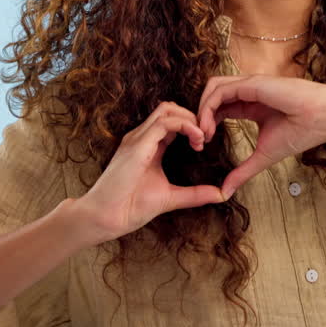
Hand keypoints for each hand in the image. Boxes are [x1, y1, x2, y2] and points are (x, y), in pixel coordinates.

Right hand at [72, 101, 223, 245]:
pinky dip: (185, 125)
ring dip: (190, 119)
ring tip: (201, 139)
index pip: (171, 121)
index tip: (203, 143)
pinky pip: (165, 123)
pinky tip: (196, 140)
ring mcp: (137, 138)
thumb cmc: (130, 208)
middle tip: (205, 138)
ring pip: (167, 109)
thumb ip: (195, 194)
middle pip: (170, 108)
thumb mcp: (171, 198)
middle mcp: (140, 137)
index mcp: (147, 145)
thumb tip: (220, 194)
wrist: (105, 218)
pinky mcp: (137, 145)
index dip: (191, 125)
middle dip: (193, 117)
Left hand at [196, 75, 325, 197]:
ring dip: (201, 109)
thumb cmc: (301, 133)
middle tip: (198, 140)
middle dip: (200, 115)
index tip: (204, 144)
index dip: (208, 123)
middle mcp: (249, 92)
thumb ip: (243, 172)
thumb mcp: (263, 156)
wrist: (323, 119)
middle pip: (212, 95)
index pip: (220, 107)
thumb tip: (225, 193)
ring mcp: (250, 85)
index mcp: (252, 105)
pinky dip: (208, 107)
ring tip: (203, 133)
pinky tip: (210, 127)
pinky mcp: (252, 84)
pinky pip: (221, 91)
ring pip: (213, 88)